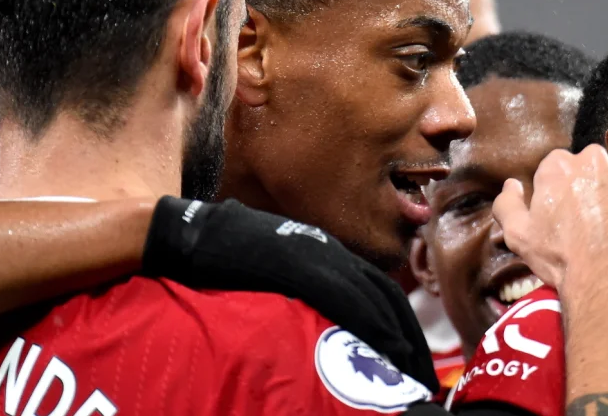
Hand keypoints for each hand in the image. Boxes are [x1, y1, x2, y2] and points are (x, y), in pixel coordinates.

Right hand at [142, 197, 436, 387]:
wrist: (188, 234)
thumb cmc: (223, 254)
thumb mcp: (273, 267)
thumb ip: (299, 289)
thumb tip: (314, 324)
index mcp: (325, 252)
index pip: (377, 290)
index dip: (398, 323)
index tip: (409, 355)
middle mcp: (328, 252)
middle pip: (385, 297)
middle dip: (406, 336)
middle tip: (418, 372)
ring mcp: (316, 256)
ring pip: (372, 299)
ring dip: (394, 336)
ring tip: (407, 371)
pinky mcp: (300, 266)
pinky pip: (345, 297)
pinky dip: (368, 323)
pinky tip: (382, 347)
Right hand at [491, 145, 607, 289]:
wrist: (607, 281)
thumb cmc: (560, 258)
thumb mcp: (517, 235)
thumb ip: (507, 203)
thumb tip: (512, 184)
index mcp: (558, 165)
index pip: (555, 167)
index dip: (557, 191)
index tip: (562, 213)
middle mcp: (593, 159)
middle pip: (587, 166)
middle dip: (586, 185)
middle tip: (587, 218)